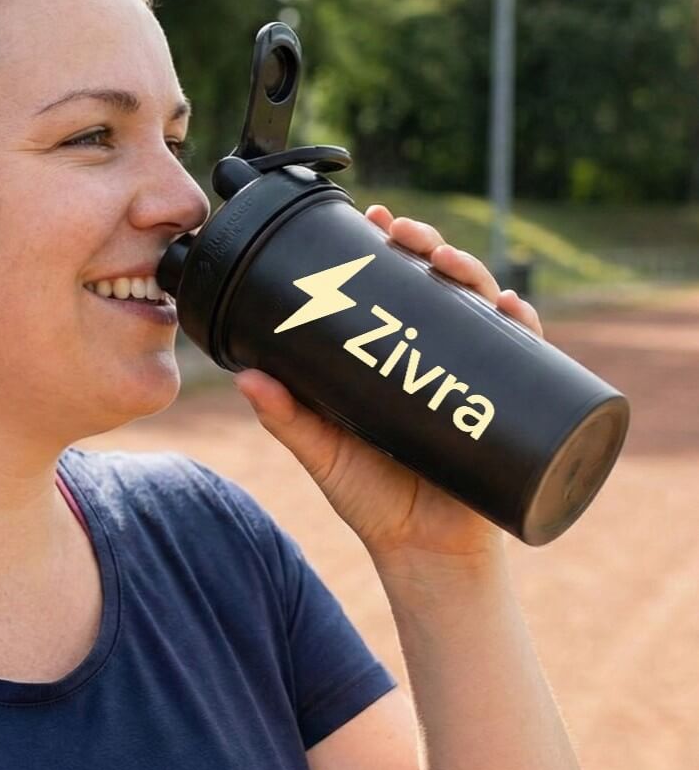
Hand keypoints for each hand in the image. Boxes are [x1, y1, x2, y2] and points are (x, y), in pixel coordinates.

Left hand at [233, 204, 543, 567]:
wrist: (422, 553)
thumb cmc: (371, 500)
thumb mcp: (322, 453)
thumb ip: (287, 418)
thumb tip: (244, 378)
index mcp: (393, 356)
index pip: (393, 287)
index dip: (387, 248)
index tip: (373, 217)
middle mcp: (435, 356)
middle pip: (439, 285)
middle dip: (427, 246)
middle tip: (406, 232)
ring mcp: (473, 377)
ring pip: (481, 307)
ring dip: (472, 272)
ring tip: (447, 261)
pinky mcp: (509, 405)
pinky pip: (525, 356)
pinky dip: (521, 326)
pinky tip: (510, 307)